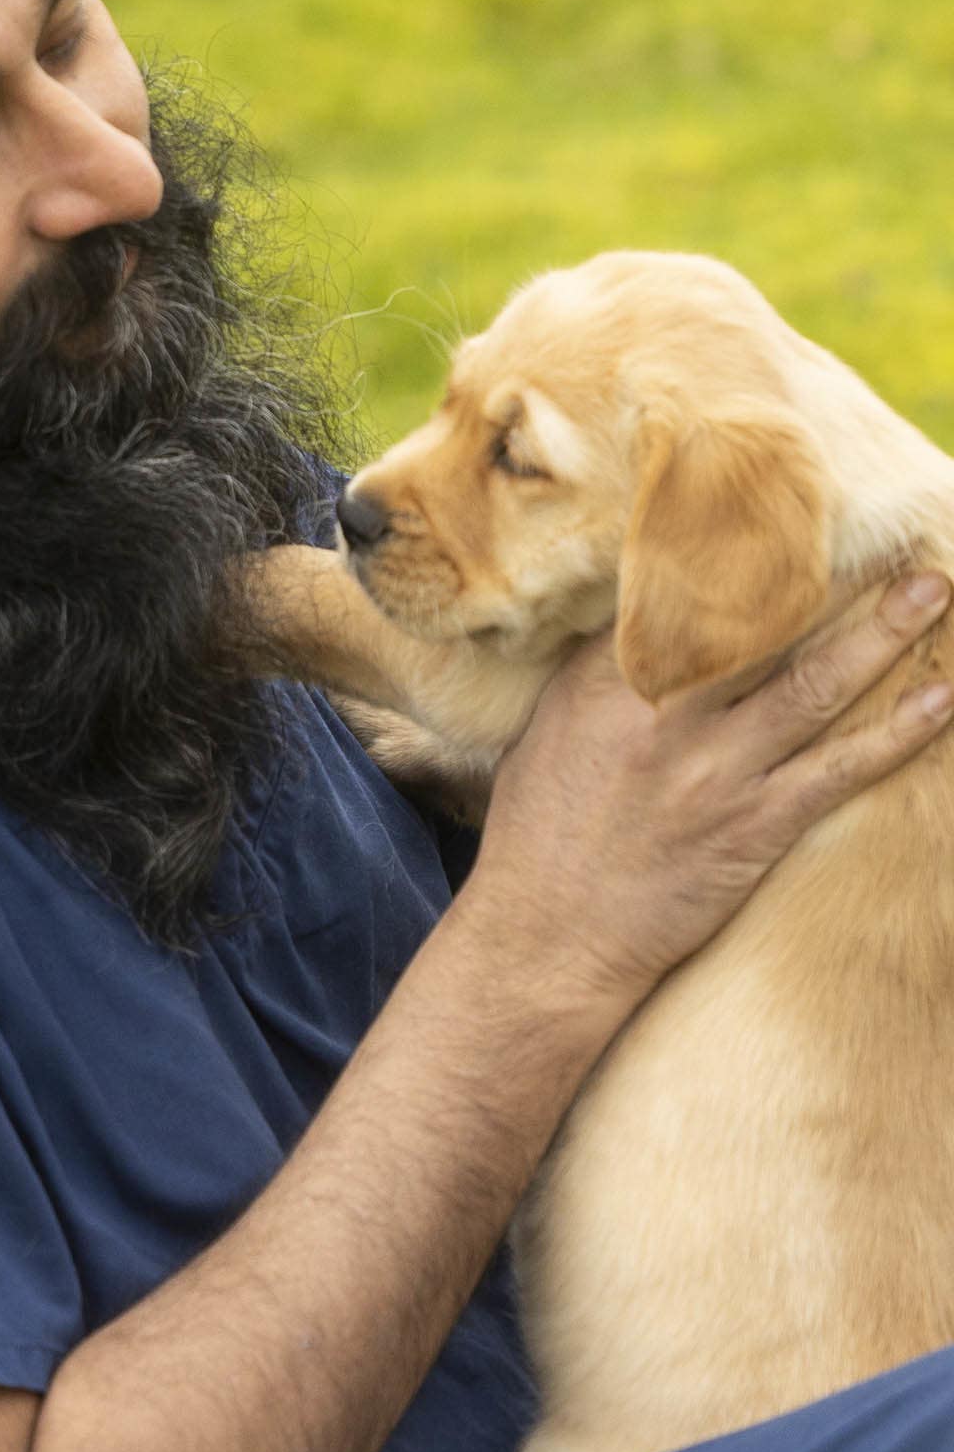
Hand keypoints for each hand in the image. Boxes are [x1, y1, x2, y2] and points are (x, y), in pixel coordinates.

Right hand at [468, 570, 950, 1007]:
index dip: (740, 548)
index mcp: (602, 686)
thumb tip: (644, 621)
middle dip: (829, 575)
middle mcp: (663, 719)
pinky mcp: (753, 827)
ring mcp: (713, 774)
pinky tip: (940, 701)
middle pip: (763, 626)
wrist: (547, 939)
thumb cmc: (538, 837)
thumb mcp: (544, 735)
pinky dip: (896, 734)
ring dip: (883, 635)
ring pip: (815, 686)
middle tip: (890, 533)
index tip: (786, 511)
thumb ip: (598, 676)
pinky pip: (841, 770)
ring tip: (931, 591)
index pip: (680, 593)